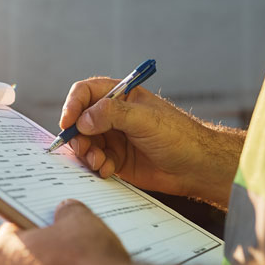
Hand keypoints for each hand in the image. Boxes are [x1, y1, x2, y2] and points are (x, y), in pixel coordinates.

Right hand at [61, 77, 243, 205]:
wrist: (196, 167)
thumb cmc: (178, 136)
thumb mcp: (145, 119)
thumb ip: (113, 115)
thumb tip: (83, 120)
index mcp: (121, 96)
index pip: (86, 93)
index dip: (73, 105)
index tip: (69, 122)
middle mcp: (113, 116)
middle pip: (80, 121)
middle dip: (78, 136)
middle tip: (85, 149)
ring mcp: (114, 138)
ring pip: (85, 143)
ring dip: (87, 154)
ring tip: (99, 163)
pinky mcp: (116, 159)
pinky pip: (95, 162)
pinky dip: (96, 167)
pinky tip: (108, 171)